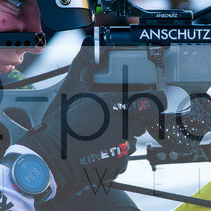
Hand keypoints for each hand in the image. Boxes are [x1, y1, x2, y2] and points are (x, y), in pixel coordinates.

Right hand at [19, 41, 155, 196]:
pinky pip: (123, 155)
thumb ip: (82, 66)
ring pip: (132, 139)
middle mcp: (126, 126)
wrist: (52, 158)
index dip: (158, 97)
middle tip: (112, 119)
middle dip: (132, 118)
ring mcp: (125, 147)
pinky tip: (98, 149)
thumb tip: (86, 45)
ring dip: (122, 136)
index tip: (159, 96)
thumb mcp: (70, 90)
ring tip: (100, 136)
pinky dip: (114, 152)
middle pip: (142, 120)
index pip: (153, 100)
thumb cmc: (60, 125)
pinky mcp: (121, 164)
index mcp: (118, 105)